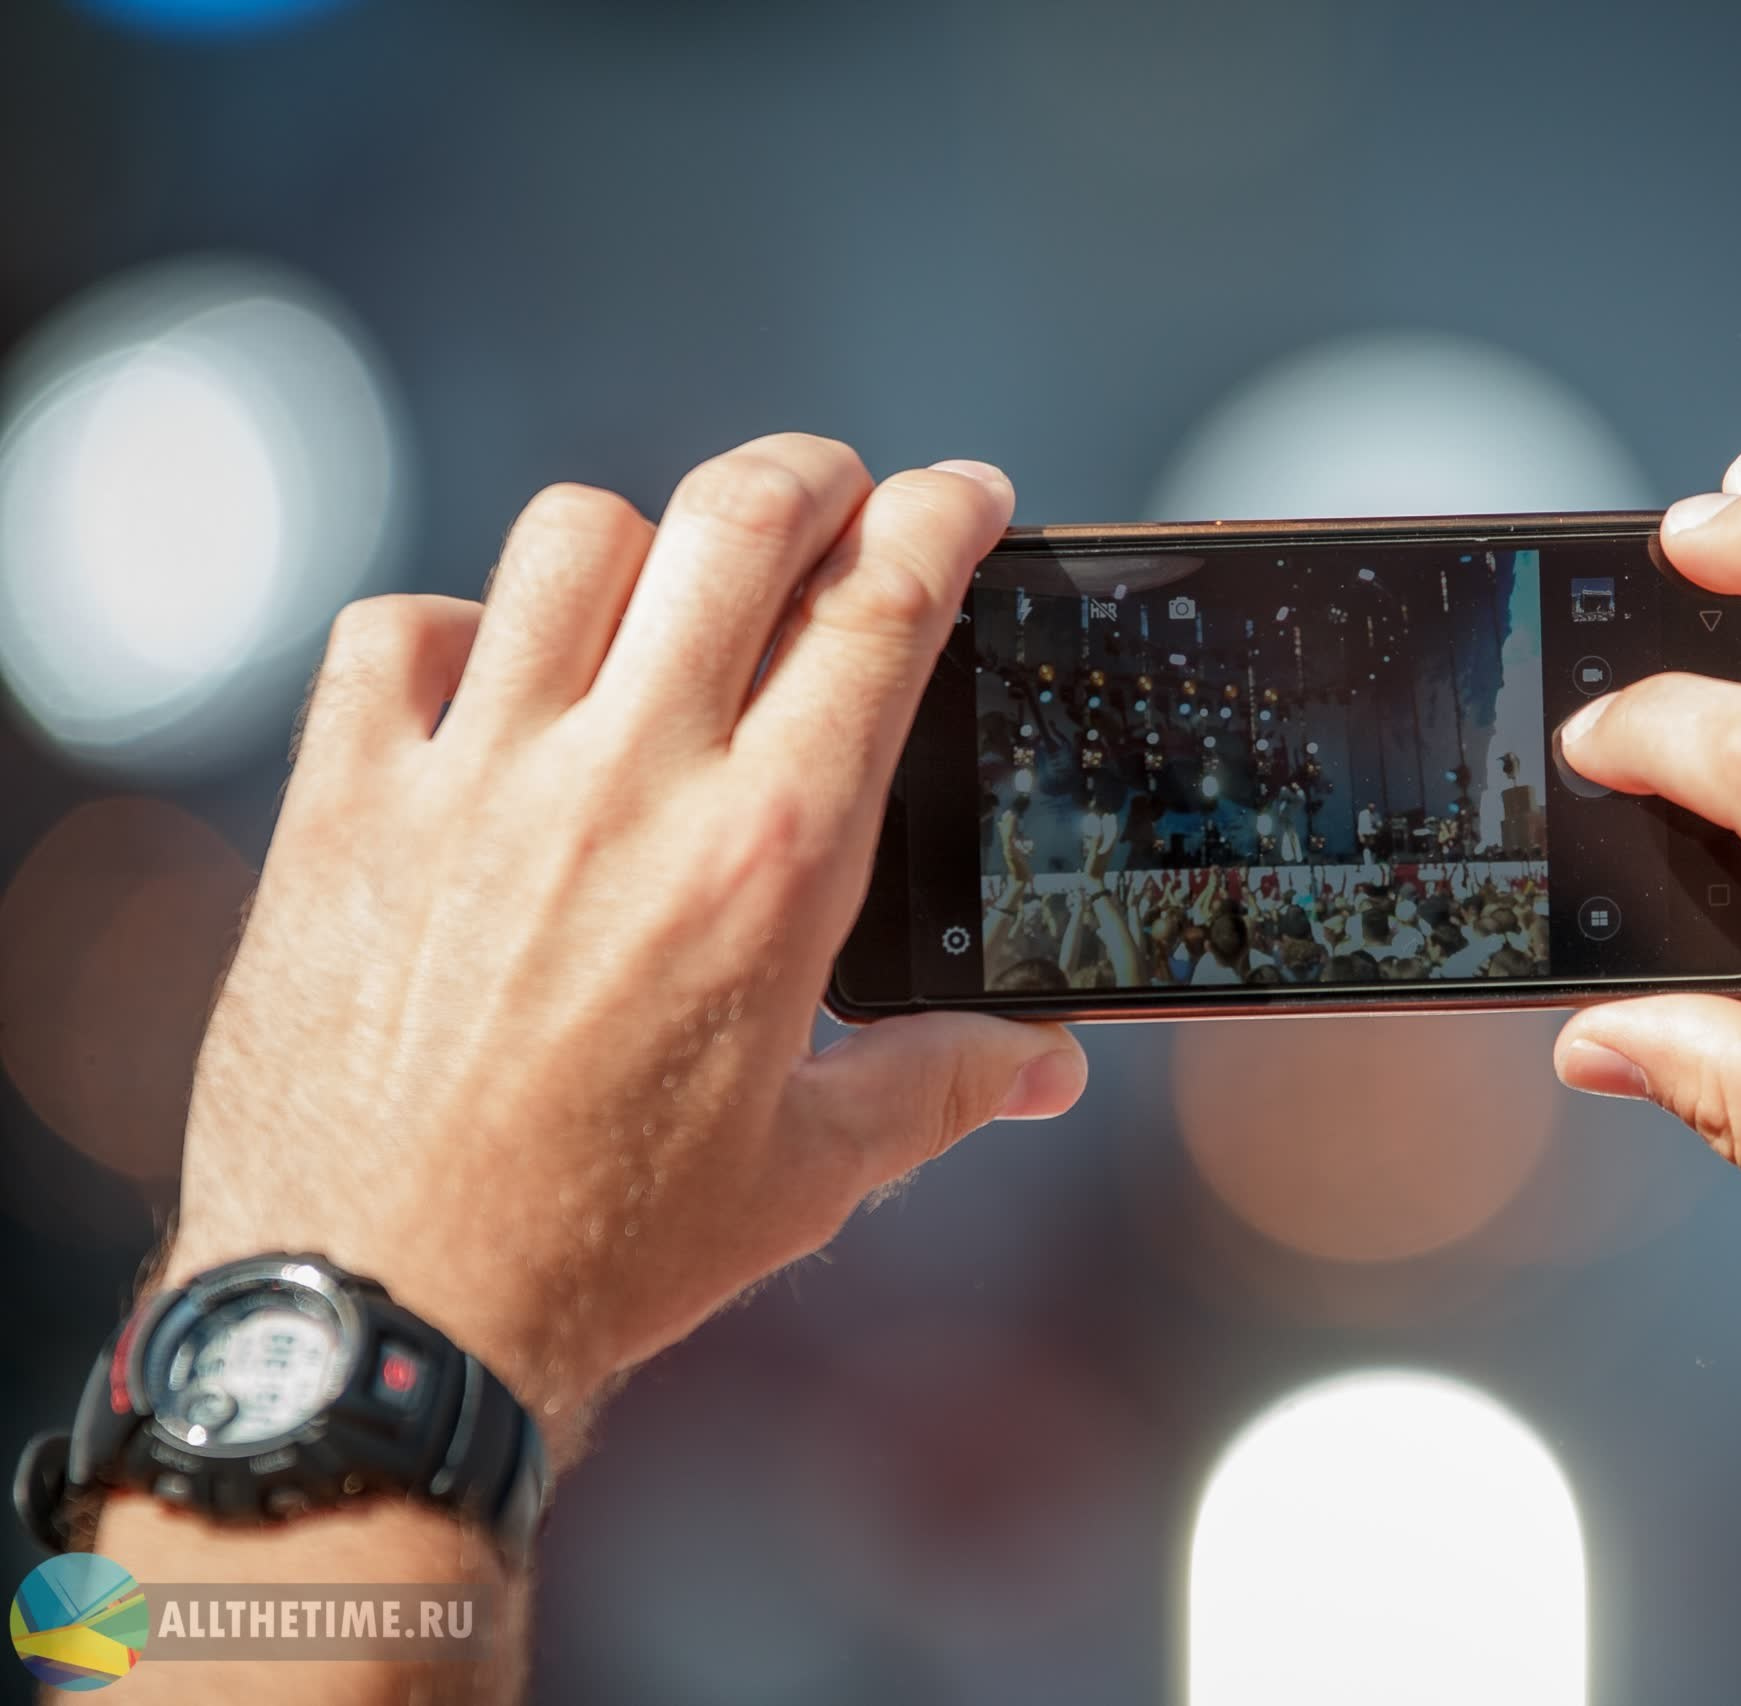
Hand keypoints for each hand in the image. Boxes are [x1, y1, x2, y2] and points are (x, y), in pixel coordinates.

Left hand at [165, 436, 1087, 1449]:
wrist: (385, 1317)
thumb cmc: (608, 1252)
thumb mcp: (810, 1175)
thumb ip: (944, 1085)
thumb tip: (1047, 1063)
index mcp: (771, 858)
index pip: (883, 606)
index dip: (940, 515)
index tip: (963, 495)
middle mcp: (629, 782)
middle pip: (737, 516)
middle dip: (808, 474)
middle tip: (830, 496)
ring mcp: (475, 780)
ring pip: (570, 538)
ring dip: (640, 542)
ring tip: (659, 597)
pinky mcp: (343, 806)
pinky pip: (392, 631)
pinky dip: (448, 627)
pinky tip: (483, 688)